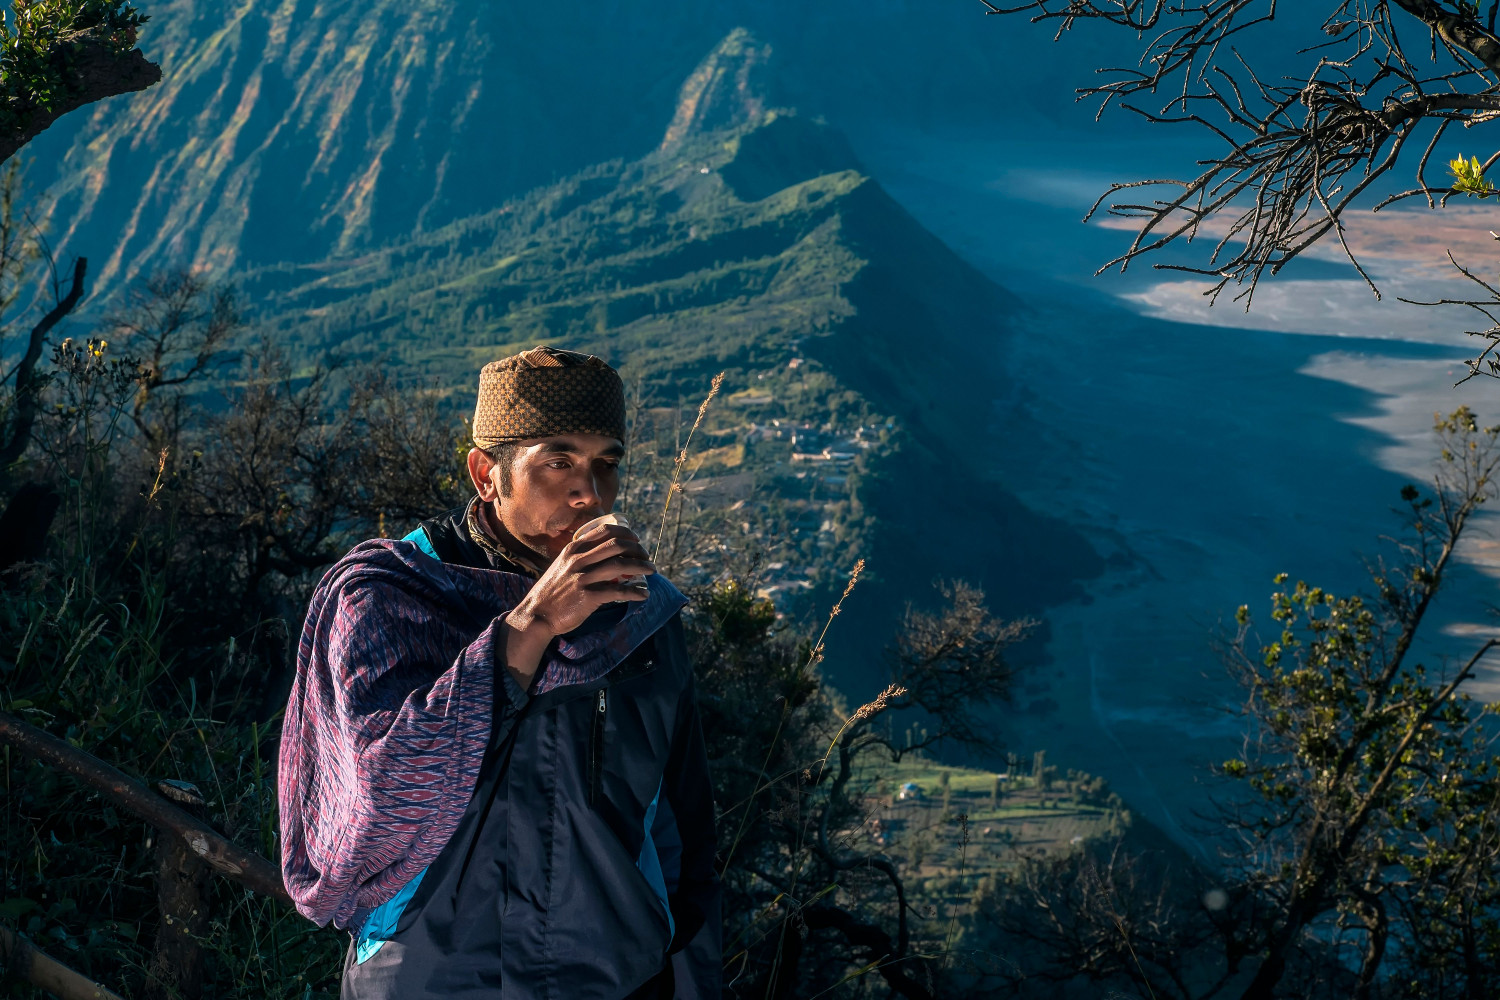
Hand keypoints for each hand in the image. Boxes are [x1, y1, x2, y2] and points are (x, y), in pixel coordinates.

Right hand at [501, 523, 654, 687]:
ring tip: (652, 570)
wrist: (537, 615)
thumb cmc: (552, 592)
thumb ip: (580, 558)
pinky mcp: (588, 597)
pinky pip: (618, 591)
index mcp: (573, 549)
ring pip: (620, 565)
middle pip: (617, 545)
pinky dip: (634, 592)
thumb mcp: (562, 566)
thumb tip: (605, 555)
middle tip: (647, 556)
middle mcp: (578, 560)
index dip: (626, 533)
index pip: (605, 531)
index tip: (636, 539)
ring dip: (641, 566)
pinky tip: (643, 595)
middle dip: (637, 549)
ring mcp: (583, 578)